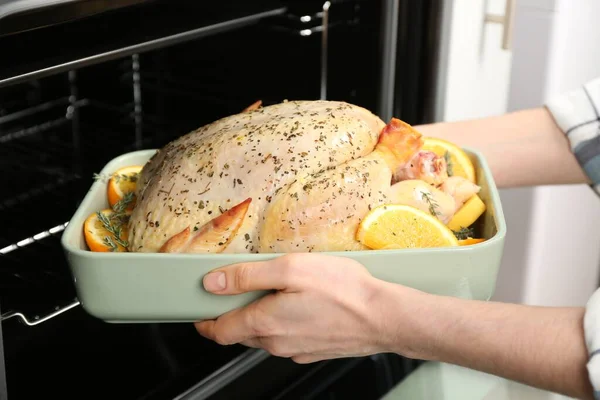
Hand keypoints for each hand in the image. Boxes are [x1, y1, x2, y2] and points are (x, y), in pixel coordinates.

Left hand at [194, 253, 392, 363]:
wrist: (384, 318)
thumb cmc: (343, 291)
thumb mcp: (290, 269)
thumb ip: (248, 276)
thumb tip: (214, 283)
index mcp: (265, 323)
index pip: (220, 330)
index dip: (205, 321)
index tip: (199, 312)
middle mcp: (276, 343)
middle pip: (241, 333)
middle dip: (232, 316)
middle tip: (234, 293)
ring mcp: (296, 349)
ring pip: (264, 336)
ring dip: (259, 319)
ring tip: (270, 293)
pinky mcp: (313, 350)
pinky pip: (286, 339)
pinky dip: (282, 324)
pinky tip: (298, 306)